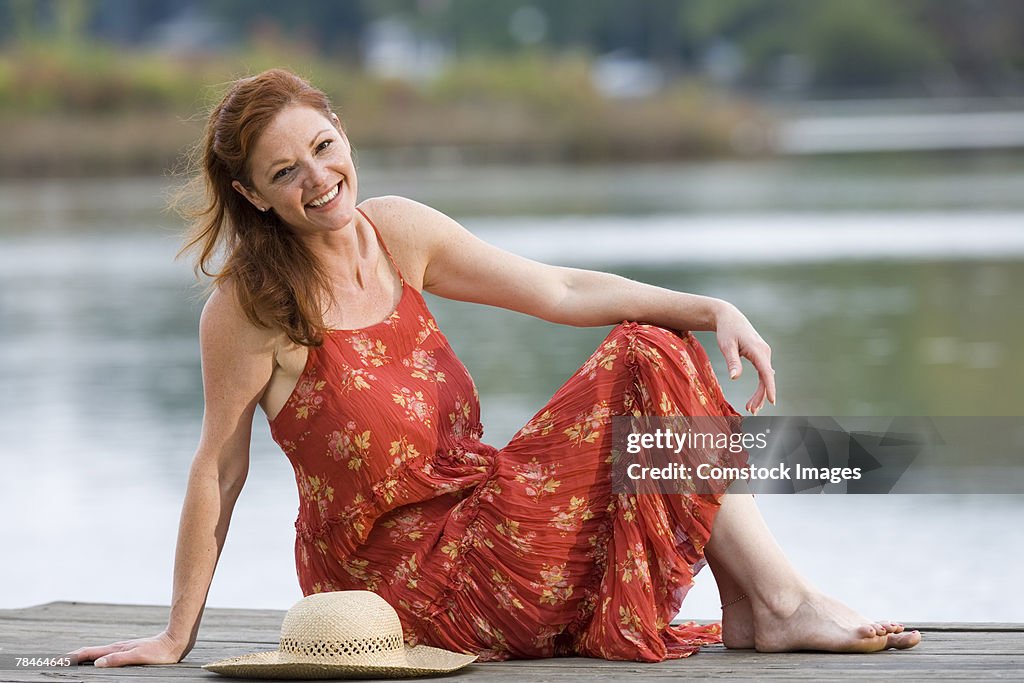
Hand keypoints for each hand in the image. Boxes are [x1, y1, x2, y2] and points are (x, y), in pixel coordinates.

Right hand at [67, 630, 188, 667]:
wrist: (175, 641)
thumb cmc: (159, 652)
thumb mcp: (139, 657)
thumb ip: (119, 659)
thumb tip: (98, 663)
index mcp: (115, 650)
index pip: (87, 654)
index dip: (70, 658)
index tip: (55, 661)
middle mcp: (115, 648)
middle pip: (88, 652)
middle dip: (70, 658)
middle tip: (54, 663)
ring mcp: (121, 649)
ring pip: (96, 653)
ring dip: (80, 657)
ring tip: (68, 662)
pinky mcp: (127, 651)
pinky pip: (105, 654)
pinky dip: (93, 657)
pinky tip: (94, 661)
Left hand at [713, 301, 776, 413]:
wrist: (729, 317)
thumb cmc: (726, 330)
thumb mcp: (726, 345)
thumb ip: (732, 361)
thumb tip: (735, 378)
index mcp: (757, 350)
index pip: (766, 373)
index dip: (770, 388)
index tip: (772, 401)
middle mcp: (764, 352)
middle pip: (766, 378)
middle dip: (761, 396)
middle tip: (751, 410)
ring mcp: (764, 353)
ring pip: (765, 377)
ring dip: (760, 393)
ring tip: (751, 407)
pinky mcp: (760, 355)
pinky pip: (763, 373)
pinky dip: (760, 385)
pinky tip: (756, 396)